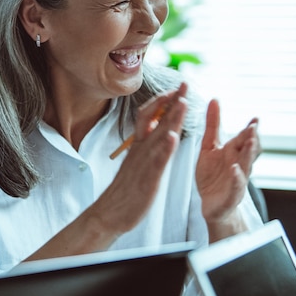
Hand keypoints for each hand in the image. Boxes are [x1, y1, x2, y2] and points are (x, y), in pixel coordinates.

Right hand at [25, 83, 188, 261]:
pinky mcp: (147, 177)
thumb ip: (146, 145)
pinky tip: (172, 136)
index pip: (150, 115)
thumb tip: (154, 130)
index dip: (163, 100)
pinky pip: (157, 159)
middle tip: (185, 83)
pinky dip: (165, 146)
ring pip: (159, 134)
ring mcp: (144, 161)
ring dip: (172, 117)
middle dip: (173, 99)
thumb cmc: (126, 189)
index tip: (176, 88)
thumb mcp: (136, 161)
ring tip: (183, 101)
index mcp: (139, 144)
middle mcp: (142, 148)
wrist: (109, 213)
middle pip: (157, 118)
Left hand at [196, 99, 260, 236]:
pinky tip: (234, 169)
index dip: (250, 129)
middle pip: (249, 150)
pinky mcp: (230, 195)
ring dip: (248, 154)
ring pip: (246, 166)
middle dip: (251, 139)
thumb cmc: (212, 175)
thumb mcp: (209, 146)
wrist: (210, 205)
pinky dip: (237, 178)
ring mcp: (237, 180)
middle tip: (253, 127)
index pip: (245, 138)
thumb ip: (213, 125)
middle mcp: (239, 164)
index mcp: (234, 152)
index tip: (255, 119)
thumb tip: (214, 99)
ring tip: (248, 142)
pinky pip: (236, 186)